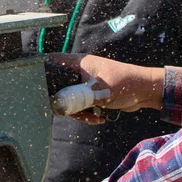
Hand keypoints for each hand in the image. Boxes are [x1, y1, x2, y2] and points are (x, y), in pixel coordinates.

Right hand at [48, 54, 164, 123]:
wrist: (146, 92)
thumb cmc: (124, 84)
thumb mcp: (97, 91)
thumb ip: (76, 97)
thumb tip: (57, 104)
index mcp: (78, 63)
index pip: (51, 62)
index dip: (40, 72)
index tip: (35, 87)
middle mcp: (78, 71)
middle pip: (58, 87)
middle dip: (64, 103)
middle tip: (71, 112)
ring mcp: (84, 83)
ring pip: (69, 99)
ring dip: (78, 113)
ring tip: (93, 118)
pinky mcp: (90, 93)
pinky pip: (80, 105)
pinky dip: (86, 114)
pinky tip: (98, 119)